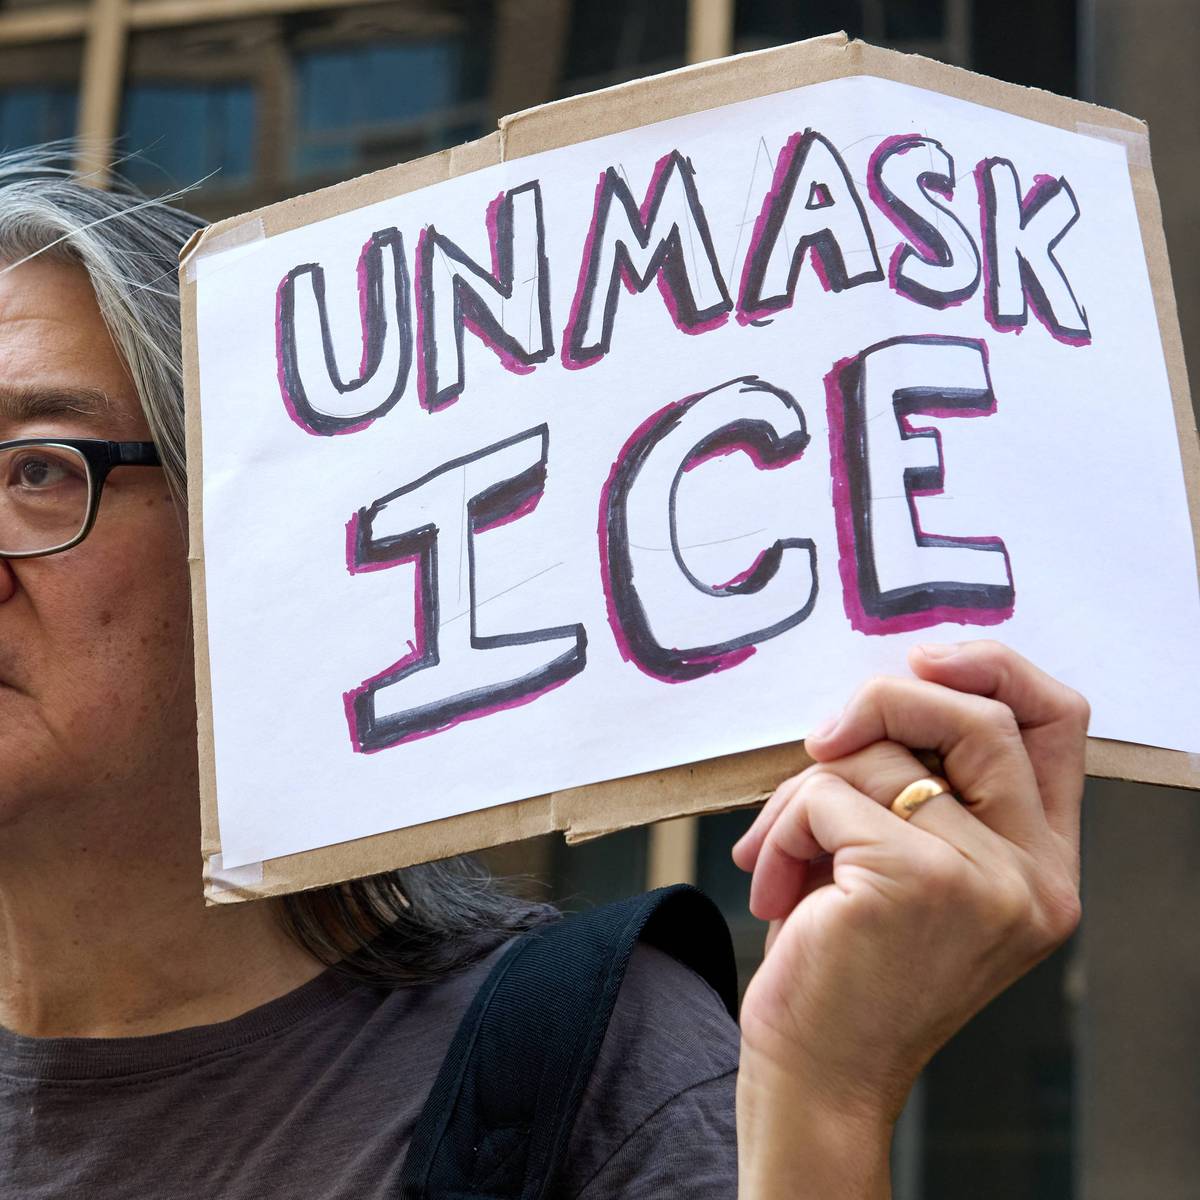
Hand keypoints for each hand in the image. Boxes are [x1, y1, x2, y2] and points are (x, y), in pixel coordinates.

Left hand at [731, 640, 1086, 1197]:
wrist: (818, 1074)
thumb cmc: (850, 960)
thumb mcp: (906, 862)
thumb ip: (921, 783)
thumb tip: (878, 690)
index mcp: (1044, 861)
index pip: (1057, 721)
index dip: (994, 666)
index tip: (924, 660)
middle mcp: (1036, 874)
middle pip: (976, 713)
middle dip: (882, 701)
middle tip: (821, 737)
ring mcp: (986, 880)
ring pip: (878, 756)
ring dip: (803, 792)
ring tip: (780, 853)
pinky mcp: (917, 883)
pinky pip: (826, 794)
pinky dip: (781, 827)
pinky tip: (772, 885)